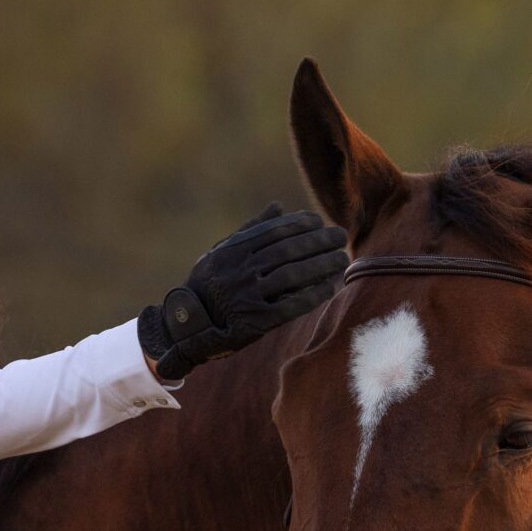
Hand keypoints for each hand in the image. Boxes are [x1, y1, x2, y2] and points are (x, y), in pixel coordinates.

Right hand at [138, 202, 348, 382]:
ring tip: (342, 259)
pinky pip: (291, 305)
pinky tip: (331, 286)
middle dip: (318, 241)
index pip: (274, 232)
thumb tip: (279, 206)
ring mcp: (248, 295)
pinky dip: (313, 295)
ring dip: (321, 265)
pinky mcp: (256, 320)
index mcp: (233, 250)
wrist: (189, 325)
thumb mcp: (221, 252)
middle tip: (340, 236)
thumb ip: (251, 229)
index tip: (319, 221)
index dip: (300, 224)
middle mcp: (240, 270)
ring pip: (292, 275)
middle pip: (288, 251)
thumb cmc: (210, 283)